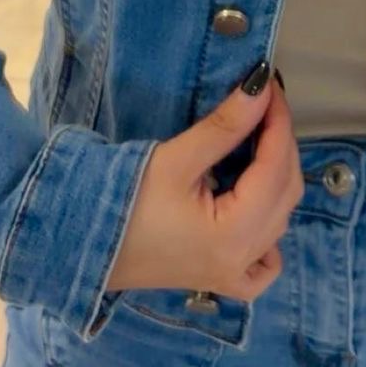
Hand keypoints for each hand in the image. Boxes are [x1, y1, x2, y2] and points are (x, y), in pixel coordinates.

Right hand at [104, 71, 304, 302]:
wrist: (80, 245)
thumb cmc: (123, 201)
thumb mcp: (175, 159)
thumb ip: (224, 126)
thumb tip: (260, 87)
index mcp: (234, 235)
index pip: (275, 168)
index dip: (278, 122)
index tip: (271, 86)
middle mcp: (242, 260)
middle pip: (285, 192)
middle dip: (280, 144)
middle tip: (264, 104)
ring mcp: (232, 275)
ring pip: (279, 220)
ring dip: (277, 175)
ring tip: (259, 137)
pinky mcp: (219, 280)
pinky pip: (264, 263)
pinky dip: (271, 232)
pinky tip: (258, 207)